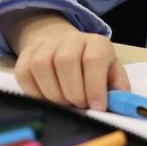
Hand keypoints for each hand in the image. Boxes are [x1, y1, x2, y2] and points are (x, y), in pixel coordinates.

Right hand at [0, 8, 130, 109]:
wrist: (64, 47)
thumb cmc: (92, 68)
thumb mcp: (111, 73)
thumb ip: (118, 89)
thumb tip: (121, 105)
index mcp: (96, 43)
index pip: (94, 59)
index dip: (95, 85)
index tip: (97, 106)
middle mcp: (69, 39)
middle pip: (66, 61)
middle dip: (74, 92)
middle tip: (80, 107)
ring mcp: (45, 45)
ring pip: (42, 66)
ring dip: (54, 94)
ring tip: (65, 104)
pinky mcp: (25, 56)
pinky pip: (25, 74)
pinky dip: (36, 93)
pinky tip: (48, 100)